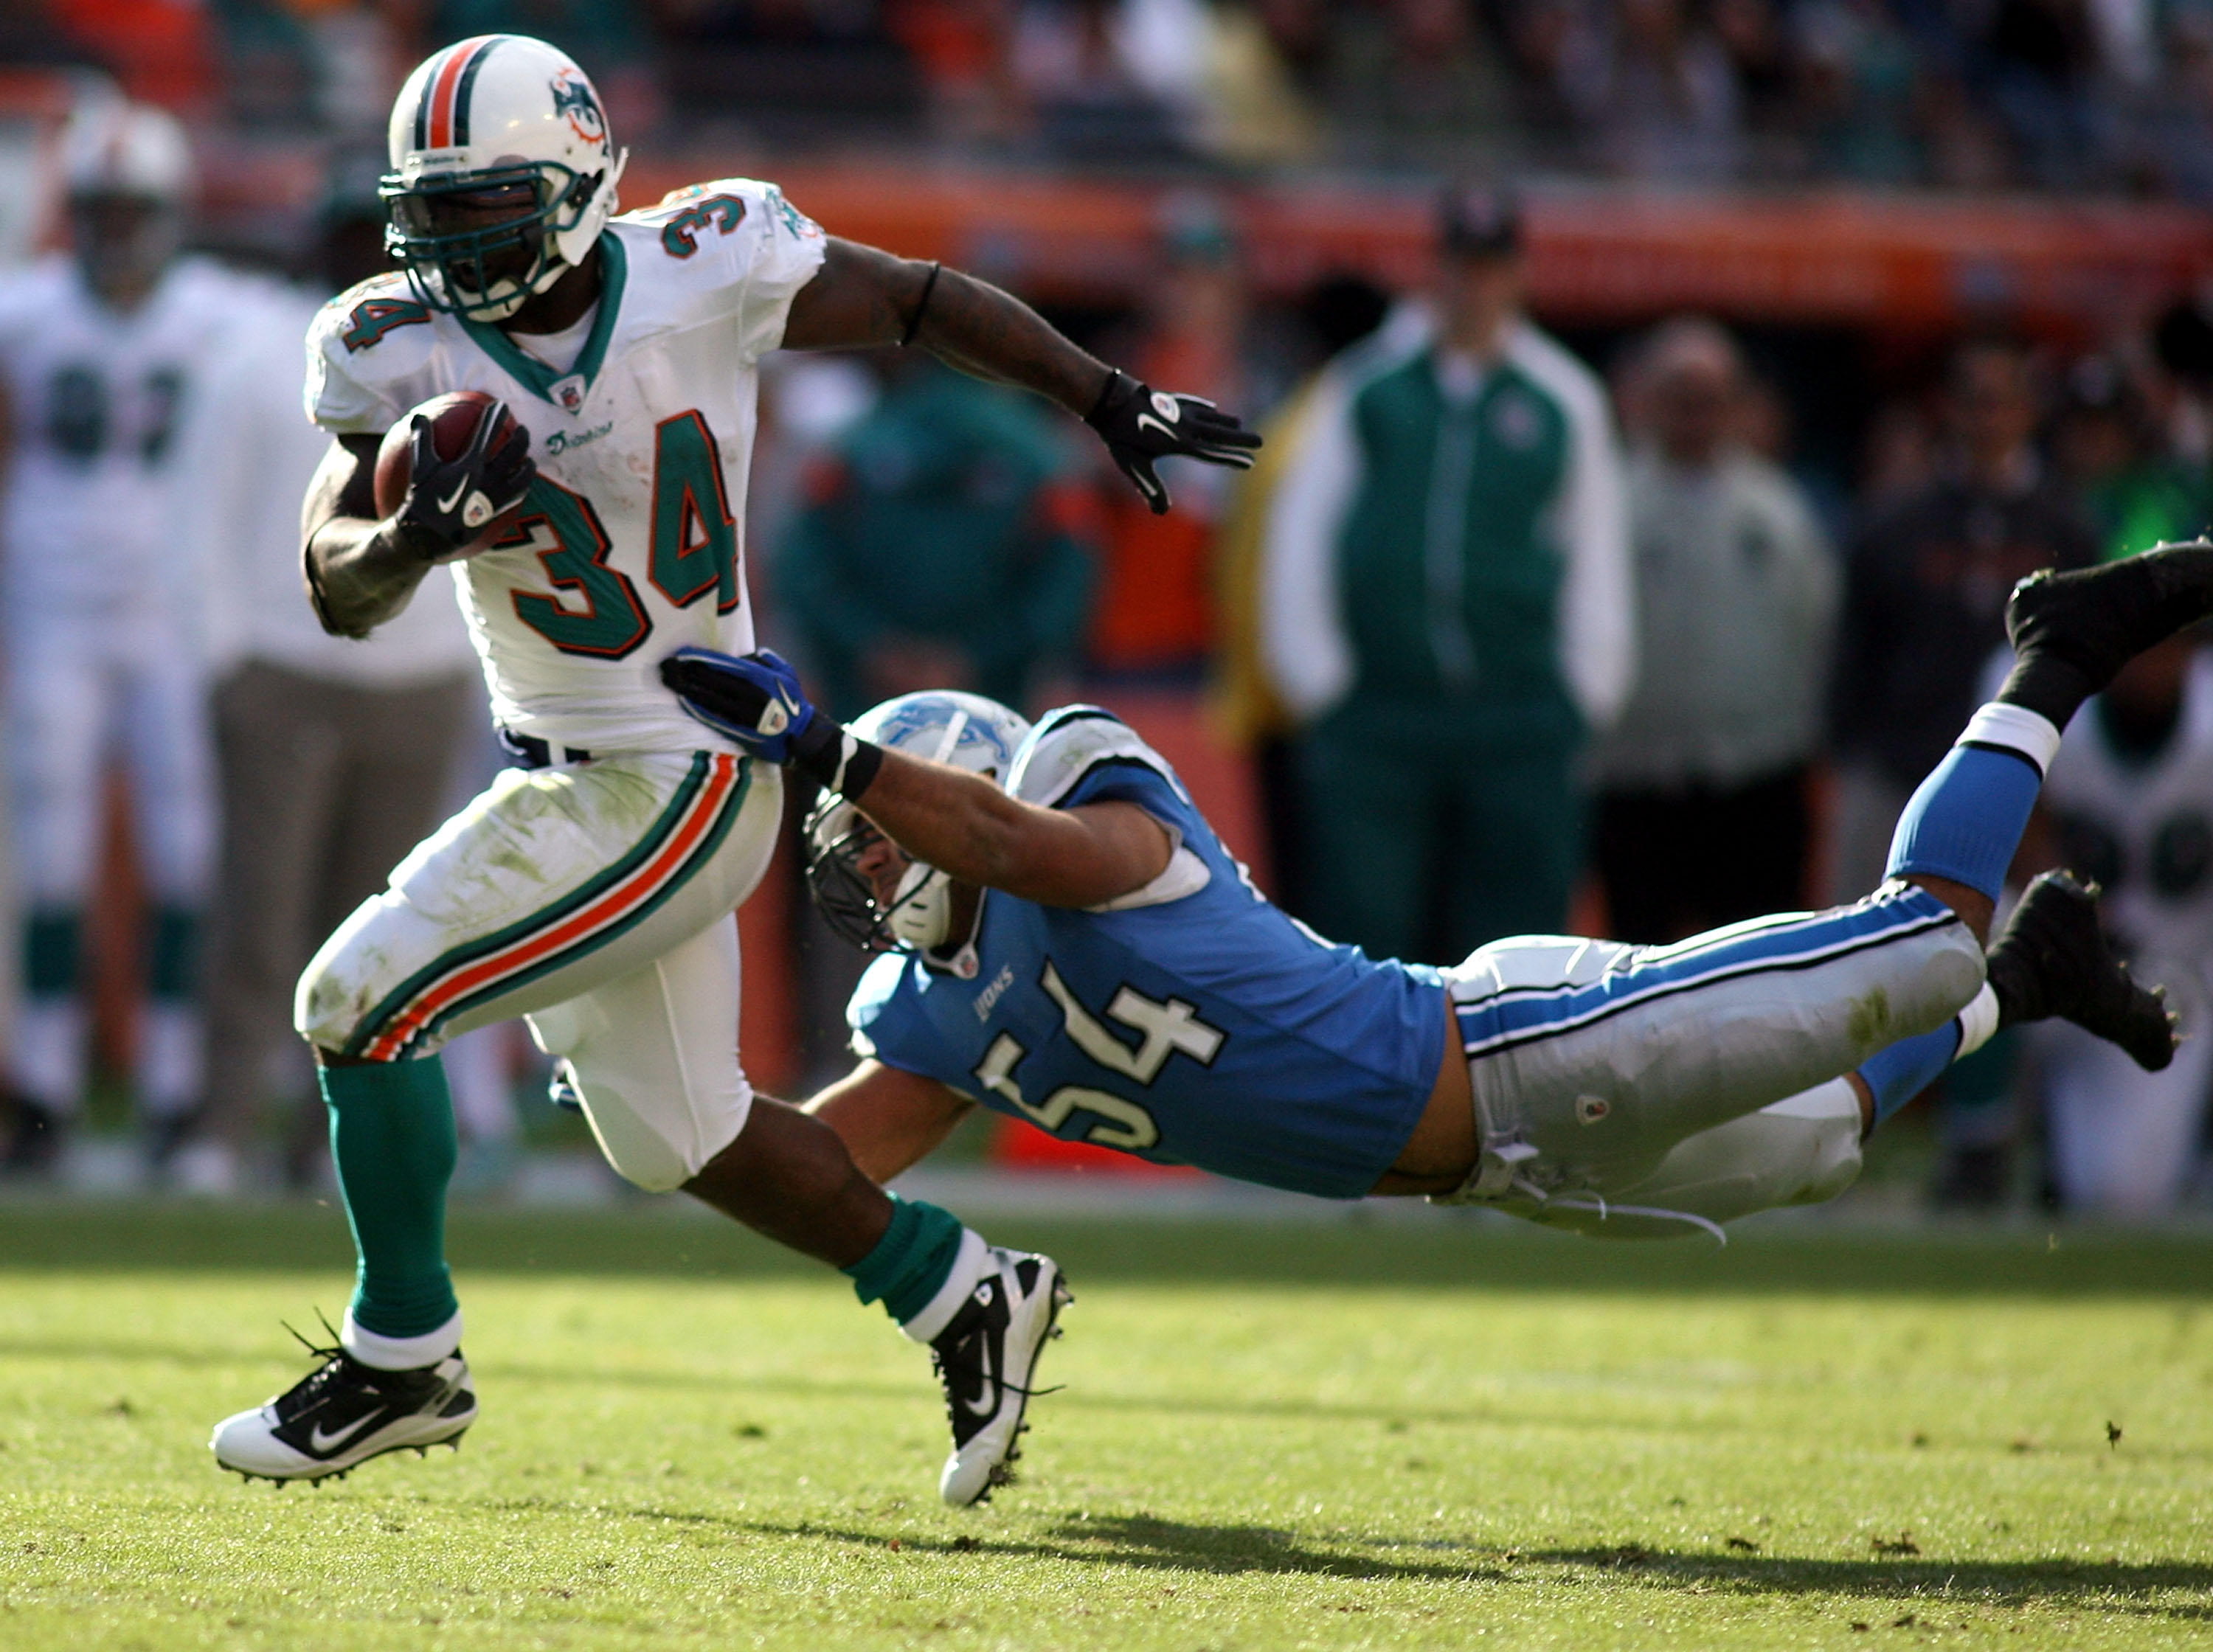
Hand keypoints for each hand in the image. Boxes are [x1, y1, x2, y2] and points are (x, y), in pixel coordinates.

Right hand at [394, 400, 534, 558]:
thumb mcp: (420, 468)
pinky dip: (522, 487)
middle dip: (520, 437)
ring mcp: (495, 498)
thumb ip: (422, 440)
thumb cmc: (422, 500)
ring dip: (528, 465)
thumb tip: (417, 416)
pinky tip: (522, 485)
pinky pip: (516, 498)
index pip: (487, 435)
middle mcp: (487, 480)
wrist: (429, 537)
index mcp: (469, 466)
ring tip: (528, 459)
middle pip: (513, 453)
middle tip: (522, 428)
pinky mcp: (496, 513)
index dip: (495, 418)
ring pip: (522, 478)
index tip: (501, 405)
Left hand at [660, 646, 821, 762]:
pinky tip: (684, 701)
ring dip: (687, 689)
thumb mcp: (787, 673)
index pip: (724, 664)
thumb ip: (767, 659)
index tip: (682, 654)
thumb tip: (745, 654)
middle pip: (712, 679)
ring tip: (670, 681)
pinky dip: (698, 709)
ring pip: (710, 698)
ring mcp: (744, 713)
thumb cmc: (795, 702)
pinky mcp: (741, 731)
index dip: (702, 658)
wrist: (805, 737)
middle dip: (688, 672)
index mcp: (761, 676)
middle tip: (667, 666)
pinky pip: (715, 717)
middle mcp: (751, 693)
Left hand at [1085, 370, 1260, 514]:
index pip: (1212, 454)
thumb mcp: (1134, 465)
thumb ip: (1150, 487)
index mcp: (1179, 443)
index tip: (1249, 462)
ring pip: (1209, 417)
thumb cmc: (1121, 436)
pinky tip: (1213, 409)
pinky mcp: (1171, 401)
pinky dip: (1206, 409)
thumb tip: (1162, 513)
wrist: (1111, 401)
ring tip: (1240, 425)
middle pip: (1219, 434)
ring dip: (1226, 422)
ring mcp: (1179, 412)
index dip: (1231, 458)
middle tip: (1260, 441)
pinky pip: (1194, 405)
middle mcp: (1185, 427)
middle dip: (1240, 439)